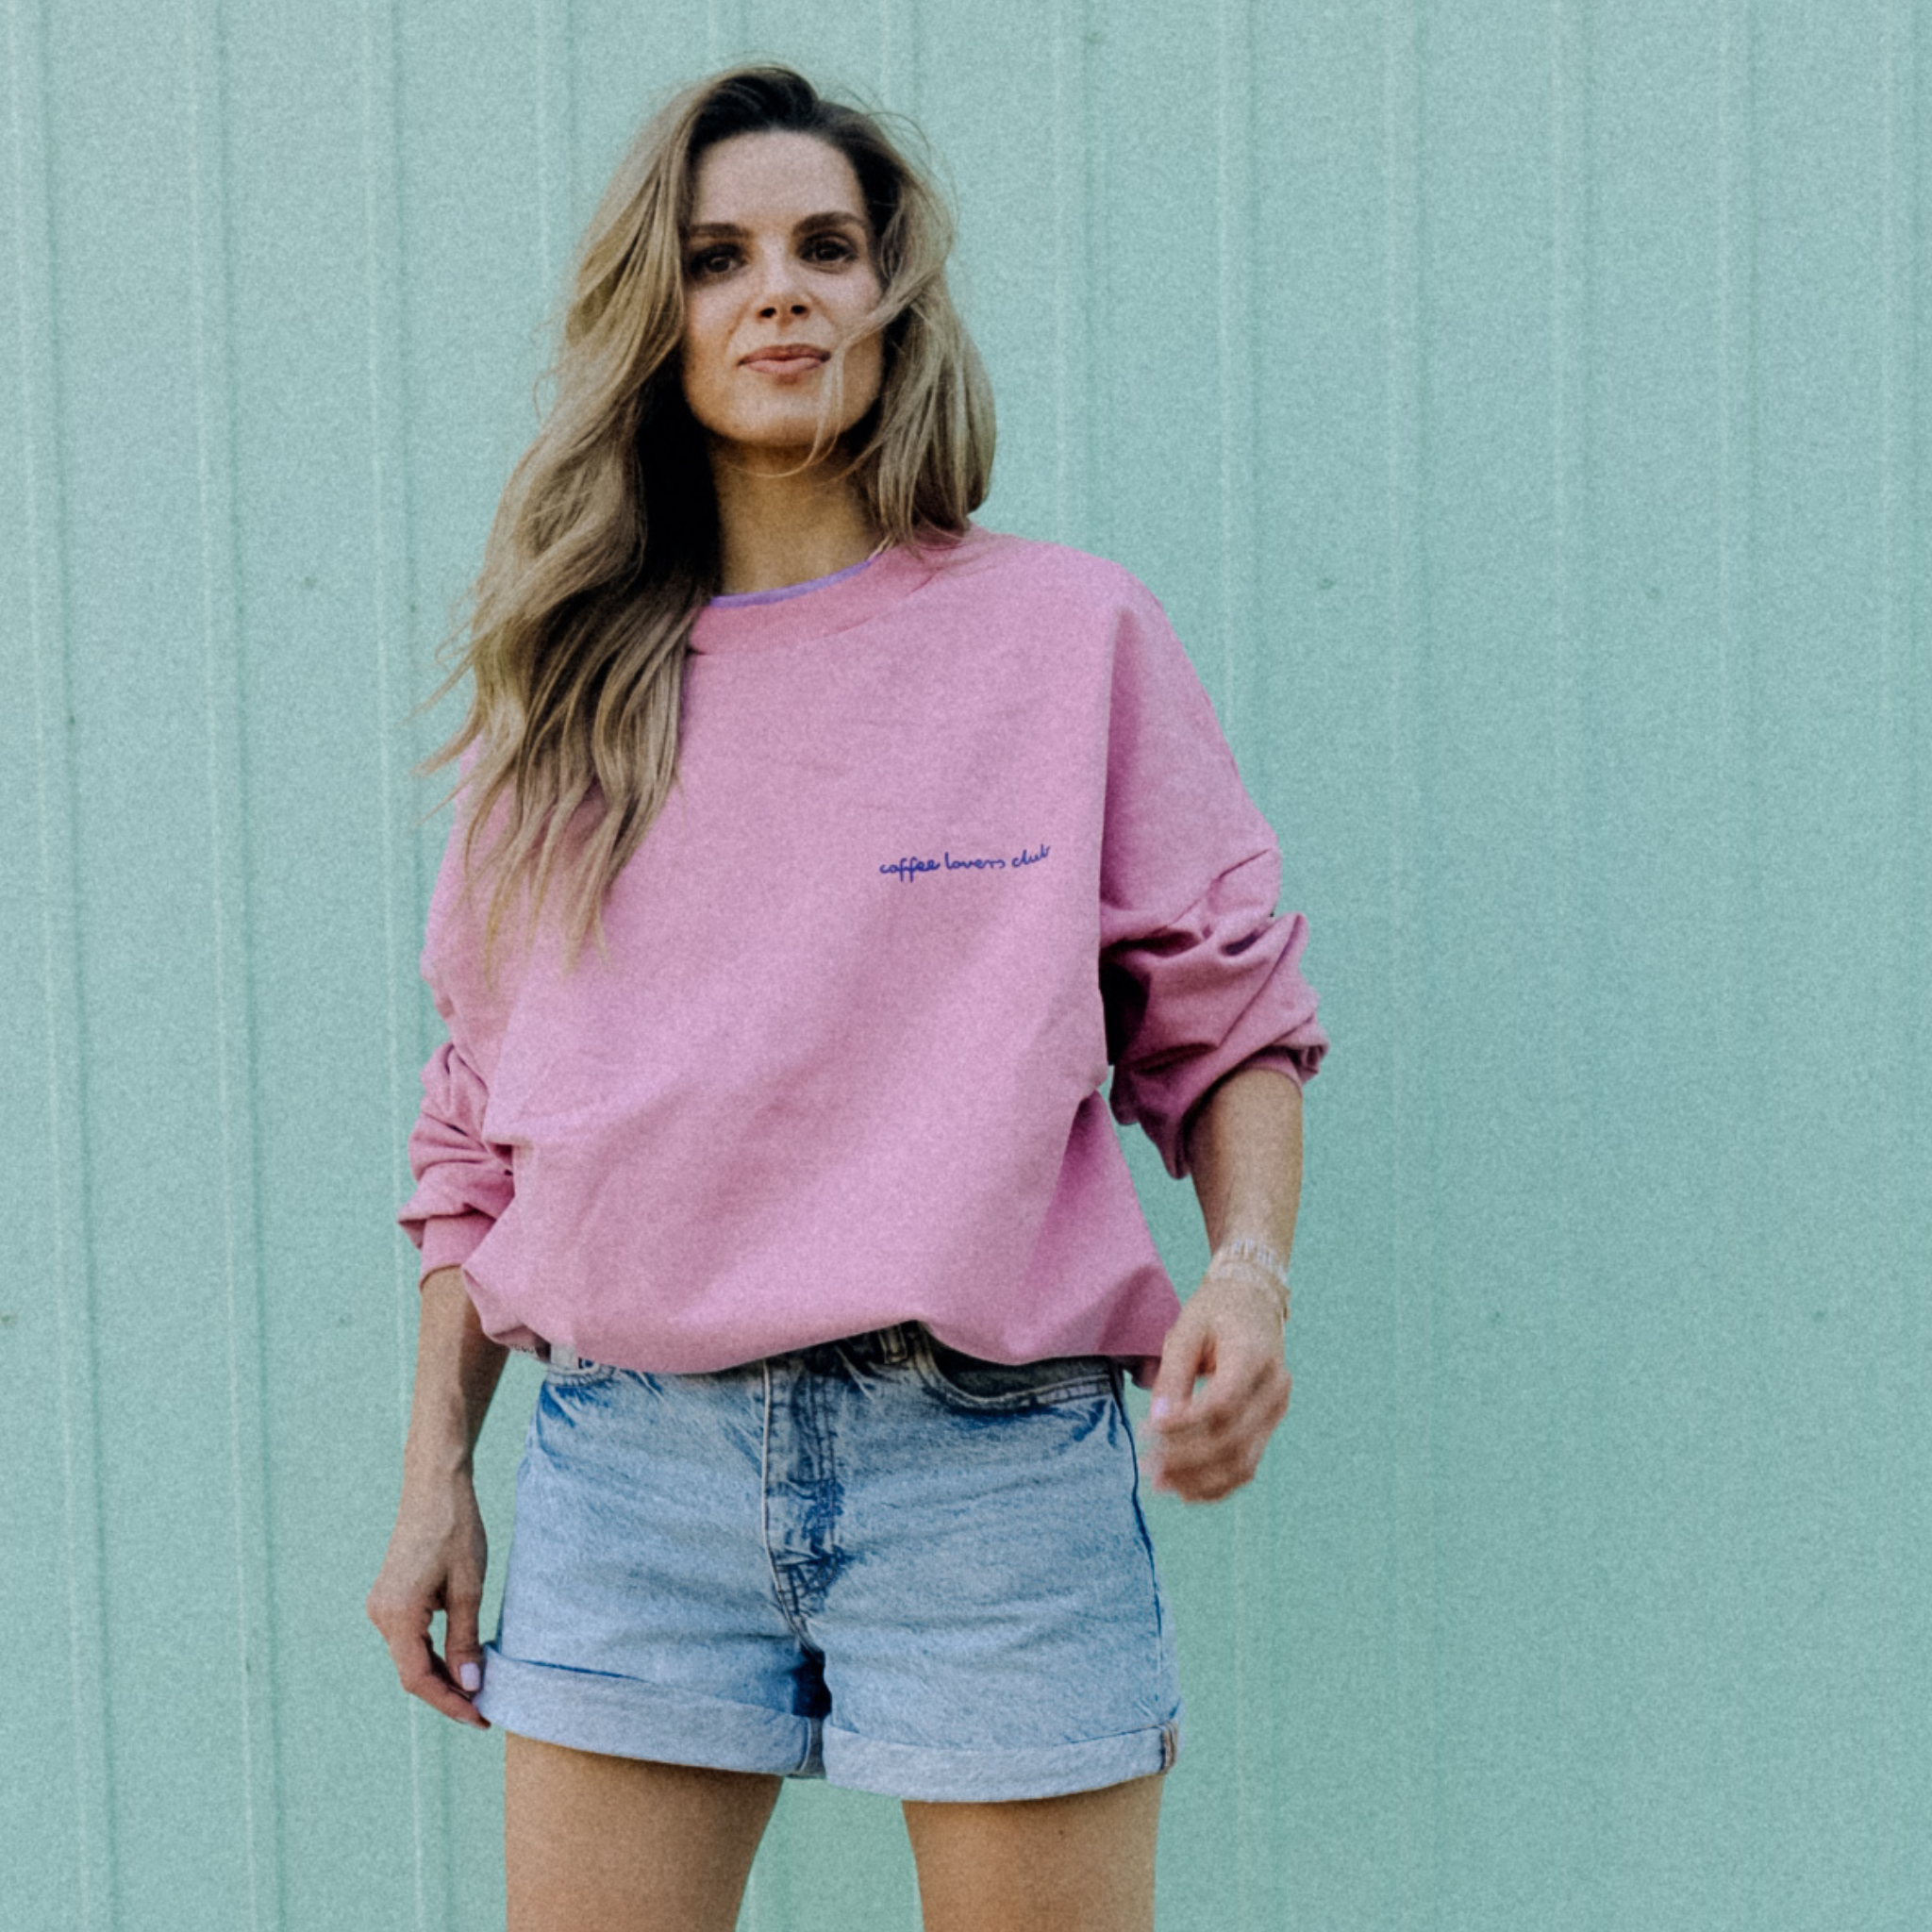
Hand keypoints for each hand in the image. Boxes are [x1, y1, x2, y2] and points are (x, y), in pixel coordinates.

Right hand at [365, 1469, 491, 1727]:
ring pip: (411, 1656)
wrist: (435, 1486)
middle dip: (448, 1693)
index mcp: (397, 1615)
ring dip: (442, 1675)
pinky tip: (460, 1660)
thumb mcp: (469, 1588)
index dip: (450, 1703)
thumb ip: (465, 1640)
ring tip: (477, 1689)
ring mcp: (383, 1606)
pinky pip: (410, 1638)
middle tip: (485, 1708)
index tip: (480, 1717)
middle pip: (413, 1672)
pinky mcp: (391, 1597)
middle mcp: (381, 1615)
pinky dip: (434, 1654)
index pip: (419, 1679)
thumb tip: (470, 1687)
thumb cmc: (455, 1529)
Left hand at [1142, 1268, 1290, 1502]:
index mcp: (1254, 1354)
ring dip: (1200, 1480)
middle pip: (1233, 1438)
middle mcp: (1274, 1387)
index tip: (1149, 1429)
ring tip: (1161, 1484)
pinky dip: (1218, 1484)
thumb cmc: (1215, 1312)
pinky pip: (1248, 1465)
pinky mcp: (1269, 1425)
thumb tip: (1159, 1422)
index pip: (1224, 1402)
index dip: (1186, 1423)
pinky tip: (1186, 1491)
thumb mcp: (1185, 1330)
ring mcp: (1277, 1410)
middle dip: (1186, 1458)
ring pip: (1244, 1461)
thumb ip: (1173, 1376)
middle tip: (1147, 1464)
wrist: (1253, 1302)